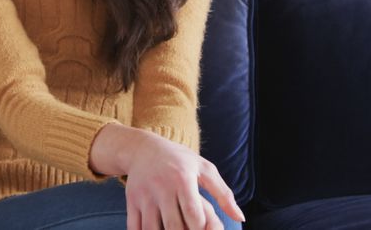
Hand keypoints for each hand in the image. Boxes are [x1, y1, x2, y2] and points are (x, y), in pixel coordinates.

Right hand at [123, 131, 242, 228]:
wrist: (142, 148)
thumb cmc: (179, 160)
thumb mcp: (204, 169)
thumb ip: (223, 194)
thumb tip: (240, 218)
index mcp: (182, 179)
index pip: (194, 215)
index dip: (201, 229)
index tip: (203, 229)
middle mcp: (161, 187)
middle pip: (174, 226)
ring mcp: (144, 195)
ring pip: (152, 229)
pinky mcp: (131, 201)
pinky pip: (134, 227)